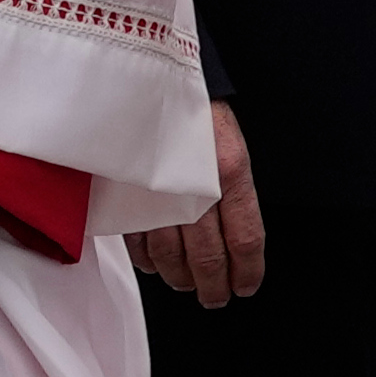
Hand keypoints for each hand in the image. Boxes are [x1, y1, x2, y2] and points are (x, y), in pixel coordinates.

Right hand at [133, 105, 270, 305]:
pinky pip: (139, 245)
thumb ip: (233, 196)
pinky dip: (149, 263)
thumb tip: (236, 245)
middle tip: (215, 297)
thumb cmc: (195, 113)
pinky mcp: (127, 198)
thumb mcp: (230, 147)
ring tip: (186, 284)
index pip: (246, 240)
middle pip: (208, 259)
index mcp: (230, 173)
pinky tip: (157, 265)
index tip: (246, 286)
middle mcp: (195, 189)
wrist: (151, 78)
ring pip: (171, 258)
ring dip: (180, 279)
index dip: (248, 272)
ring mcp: (158, 197)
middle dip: (214, 286)